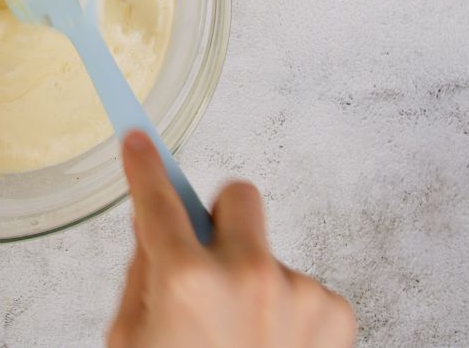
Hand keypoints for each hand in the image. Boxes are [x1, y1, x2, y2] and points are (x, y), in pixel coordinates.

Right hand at [109, 131, 355, 347]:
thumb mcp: (134, 338)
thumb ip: (144, 277)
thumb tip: (154, 228)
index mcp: (185, 280)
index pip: (157, 199)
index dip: (143, 165)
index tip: (139, 142)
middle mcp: (246, 275)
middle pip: (239, 195)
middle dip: (223, 215)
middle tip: (211, 257)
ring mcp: (297, 291)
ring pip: (268, 254)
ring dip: (254, 283)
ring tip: (243, 340)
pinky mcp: (334, 313)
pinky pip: (302, 289)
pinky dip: (288, 314)